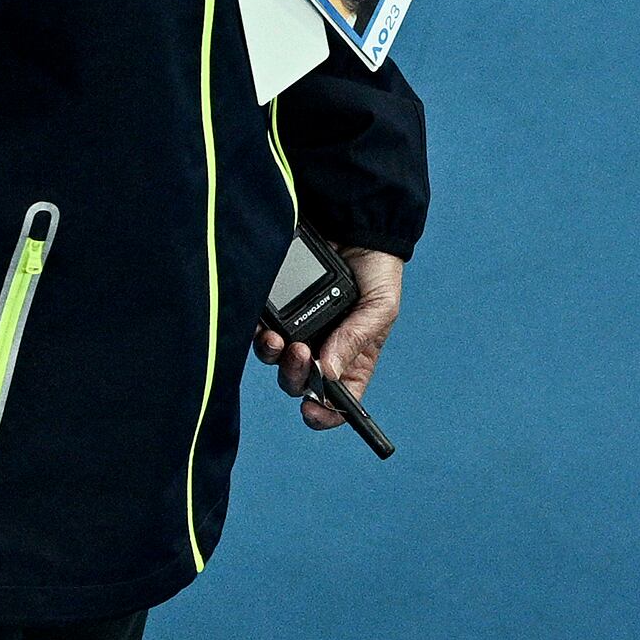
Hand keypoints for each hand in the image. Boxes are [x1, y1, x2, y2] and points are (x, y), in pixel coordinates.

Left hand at [256, 246, 400, 426]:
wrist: (353, 225)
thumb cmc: (376, 271)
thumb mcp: (380, 308)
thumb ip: (355, 340)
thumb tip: (326, 373)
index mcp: (352, 357)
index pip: (338, 398)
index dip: (325, 413)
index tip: (311, 410)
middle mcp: (321, 348)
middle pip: (299, 383)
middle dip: (295, 377)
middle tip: (300, 353)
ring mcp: (296, 329)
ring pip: (275, 361)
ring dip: (275, 357)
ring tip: (279, 339)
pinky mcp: (274, 309)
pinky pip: (259, 332)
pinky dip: (259, 335)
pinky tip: (265, 327)